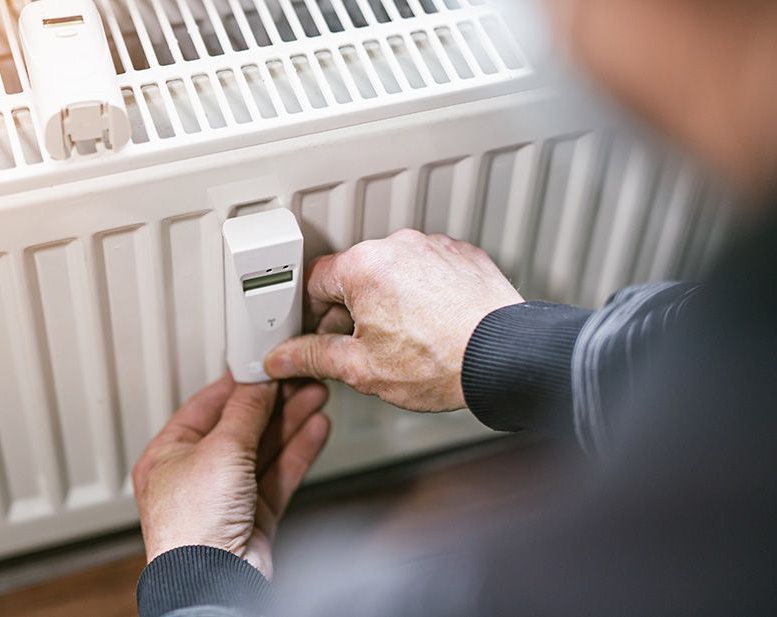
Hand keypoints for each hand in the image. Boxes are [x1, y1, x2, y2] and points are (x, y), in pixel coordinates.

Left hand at [132, 373, 329, 577]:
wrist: (213, 582)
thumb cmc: (193, 526)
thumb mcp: (220, 449)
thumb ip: (245, 411)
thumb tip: (258, 381)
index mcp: (168, 454)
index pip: (206, 406)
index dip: (238, 384)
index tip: (263, 364)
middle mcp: (196, 475)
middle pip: (240, 426)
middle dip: (273, 402)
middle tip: (298, 378)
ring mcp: (226, 497)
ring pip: (264, 449)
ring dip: (290, 422)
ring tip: (315, 395)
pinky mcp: (254, 516)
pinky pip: (279, 475)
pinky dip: (298, 451)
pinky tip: (315, 429)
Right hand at [264, 229, 522, 411]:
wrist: (507, 358)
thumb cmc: (442, 362)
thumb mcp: (362, 368)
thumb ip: (315, 356)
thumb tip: (286, 357)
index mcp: (362, 266)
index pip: (313, 281)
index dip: (309, 314)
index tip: (316, 333)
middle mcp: (397, 246)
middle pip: (353, 274)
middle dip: (351, 309)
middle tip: (360, 345)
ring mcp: (433, 247)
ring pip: (392, 271)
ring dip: (388, 298)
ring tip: (405, 339)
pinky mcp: (462, 256)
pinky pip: (427, 269)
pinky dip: (423, 292)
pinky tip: (432, 324)